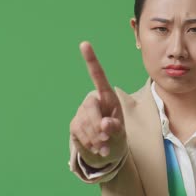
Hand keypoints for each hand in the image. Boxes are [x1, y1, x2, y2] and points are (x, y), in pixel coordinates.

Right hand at [69, 41, 125, 168]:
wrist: (107, 151)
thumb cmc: (117, 134)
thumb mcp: (120, 131)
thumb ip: (115, 126)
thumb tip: (104, 124)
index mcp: (107, 95)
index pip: (98, 75)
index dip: (91, 60)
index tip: (84, 44)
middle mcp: (92, 100)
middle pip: (90, 107)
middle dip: (97, 125)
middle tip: (106, 139)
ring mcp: (82, 112)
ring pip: (84, 122)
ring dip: (96, 138)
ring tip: (105, 147)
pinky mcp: (74, 124)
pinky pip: (79, 131)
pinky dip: (89, 142)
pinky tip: (97, 148)